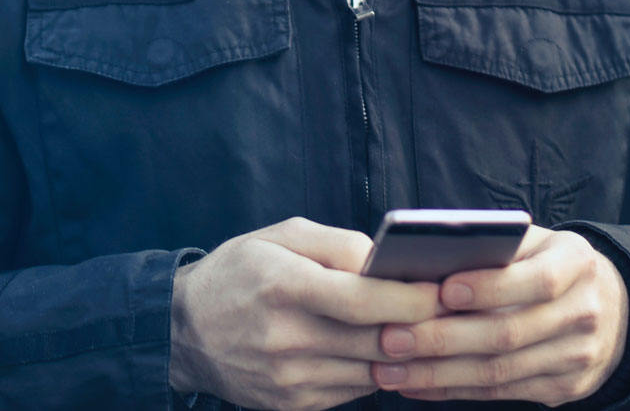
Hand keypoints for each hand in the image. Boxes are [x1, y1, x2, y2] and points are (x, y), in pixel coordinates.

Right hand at [170, 217, 440, 410]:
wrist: (184, 329)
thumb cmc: (240, 271)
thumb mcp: (282, 236)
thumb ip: (338, 244)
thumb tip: (388, 263)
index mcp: (284, 286)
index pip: (361, 300)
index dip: (408, 299)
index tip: (439, 291)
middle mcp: (285, 338)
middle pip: (374, 340)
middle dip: (417, 327)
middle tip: (444, 310)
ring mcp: (288, 378)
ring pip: (370, 370)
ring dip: (398, 352)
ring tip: (414, 328)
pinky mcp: (291, 404)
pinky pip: (351, 390)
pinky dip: (370, 369)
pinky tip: (373, 348)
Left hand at [369, 225, 628, 404]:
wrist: (608, 306)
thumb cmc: (547, 262)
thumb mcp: (532, 241)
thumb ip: (492, 245)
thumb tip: (424, 258)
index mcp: (577, 262)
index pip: (537, 280)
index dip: (489, 287)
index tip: (441, 289)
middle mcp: (584, 311)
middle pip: (509, 333)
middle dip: (443, 339)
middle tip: (390, 337)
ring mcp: (577, 356)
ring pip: (499, 371)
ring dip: (437, 373)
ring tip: (389, 368)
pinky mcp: (564, 388)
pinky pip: (501, 391)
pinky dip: (453, 390)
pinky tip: (415, 383)